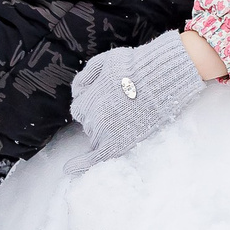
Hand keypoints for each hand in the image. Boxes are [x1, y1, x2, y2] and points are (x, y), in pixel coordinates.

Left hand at [65, 32, 206, 171]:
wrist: (161, 78)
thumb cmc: (135, 67)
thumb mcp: (104, 61)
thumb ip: (85, 77)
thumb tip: (75, 92)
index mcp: (86, 100)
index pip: (81, 109)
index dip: (94, 104)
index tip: (110, 99)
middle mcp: (92, 118)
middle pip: (90, 124)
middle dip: (102, 117)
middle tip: (124, 107)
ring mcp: (105, 133)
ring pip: (96, 139)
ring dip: (106, 133)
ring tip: (127, 120)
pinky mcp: (119, 145)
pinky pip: (96, 160)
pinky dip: (81, 165)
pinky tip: (68, 169)